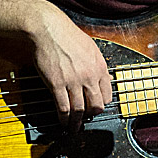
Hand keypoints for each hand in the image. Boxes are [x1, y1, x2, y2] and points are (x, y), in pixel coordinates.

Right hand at [29, 4, 112, 131]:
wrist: (49, 29)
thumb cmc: (68, 36)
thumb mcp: (91, 48)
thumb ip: (97, 65)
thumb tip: (103, 79)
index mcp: (100, 67)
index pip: (107, 94)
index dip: (102, 105)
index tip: (96, 109)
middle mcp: (90, 76)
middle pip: (95, 105)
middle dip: (91, 116)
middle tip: (86, 121)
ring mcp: (74, 81)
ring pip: (79, 110)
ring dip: (77, 122)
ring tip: (74, 128)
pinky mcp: (57, 84)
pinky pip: (63, 107)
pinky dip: (63, 117)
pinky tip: (62, 121)